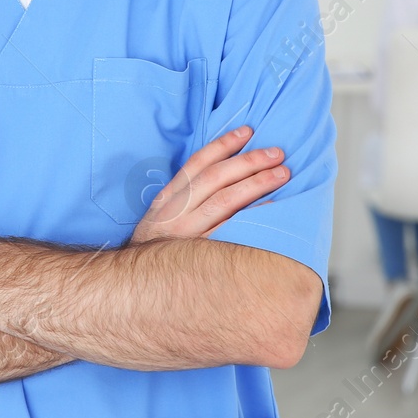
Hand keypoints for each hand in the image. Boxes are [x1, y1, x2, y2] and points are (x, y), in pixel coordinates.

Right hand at [130, 126, 289, 244]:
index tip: (247, 132)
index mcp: (168, 198)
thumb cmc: (156, 249)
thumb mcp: (160, 217)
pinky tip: (273, 209)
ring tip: (282, 174)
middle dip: (248, 161)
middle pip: (216, 178)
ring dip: (256, 184)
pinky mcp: (201, 255)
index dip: (223, 145)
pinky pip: (231, 232)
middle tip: (276, 153)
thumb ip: (184, 197)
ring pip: (225, 201)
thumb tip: (223, 176)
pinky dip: (253, 218)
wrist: (135, 285)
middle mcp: (176, 212)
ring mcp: (188, 234)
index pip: (197, 163)